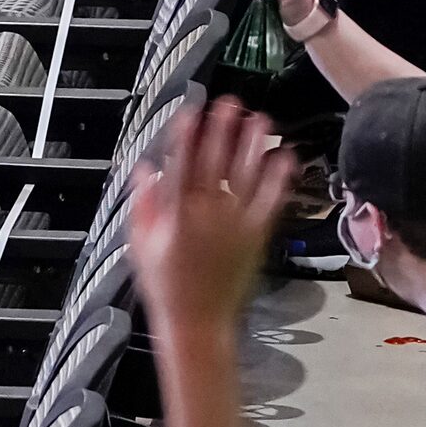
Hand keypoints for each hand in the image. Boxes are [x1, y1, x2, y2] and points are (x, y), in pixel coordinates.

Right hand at [126, 94, 296, 338]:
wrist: (197, 324)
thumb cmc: (166, 287)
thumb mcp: (140, 245)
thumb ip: (143, 205)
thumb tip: (145, 170)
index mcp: (176, 216)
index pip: (181, 166)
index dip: (187, 136)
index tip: (192, 111)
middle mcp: (207, 216)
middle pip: (216, 163)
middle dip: (222, 130)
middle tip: (231, 102)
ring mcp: (234, 226)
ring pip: (246, 177)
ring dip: (253, 146)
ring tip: (261, 120)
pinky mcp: (255, 238)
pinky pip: (270, 203)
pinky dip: (278, 180)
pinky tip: (284, 158)